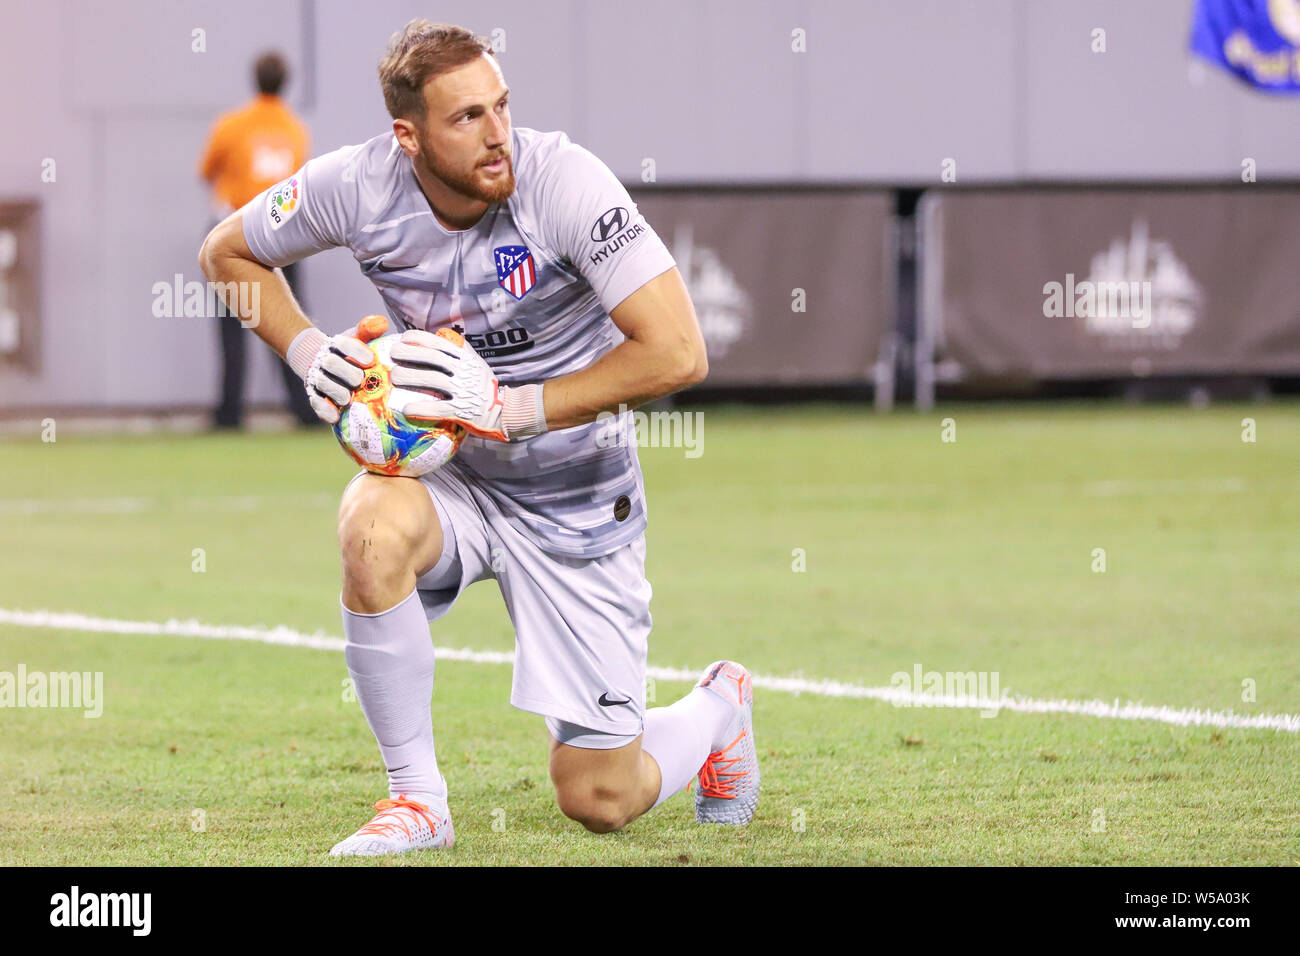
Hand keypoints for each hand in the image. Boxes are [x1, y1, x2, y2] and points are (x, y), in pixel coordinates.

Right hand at [298, 315, 387, 424]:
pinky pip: (315, 401)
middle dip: (347, 373)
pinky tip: (335, 416)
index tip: (370, 361)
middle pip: (331, 363)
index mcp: (336, 344)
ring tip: (349, 399)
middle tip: (360, 381)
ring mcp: (317, 377)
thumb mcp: (357, 338)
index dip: (357, 351)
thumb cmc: (347, 352)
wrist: (319, 360)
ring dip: (336, 391)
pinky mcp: (314, 394)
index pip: (345, 343)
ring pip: (322, 382)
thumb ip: (369, 330)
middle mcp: (324, 359)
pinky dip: (324, 410)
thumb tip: (382, 322)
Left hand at [389, 328, 508, 440]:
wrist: (504, 411)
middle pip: (433, 358)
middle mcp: (464, 372)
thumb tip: (443, 335)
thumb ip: (462, 350)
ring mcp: (464, 391)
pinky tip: (406, 409)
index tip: (403, 338)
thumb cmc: (486, 387)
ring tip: (394, 378)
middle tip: (392, 355)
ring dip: (411, 377)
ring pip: (433, 380)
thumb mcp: (477, 364)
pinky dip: (421, 408)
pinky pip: (439, 408)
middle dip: (410, 354)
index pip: (440, 343)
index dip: (419, 338)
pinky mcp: (463, 411)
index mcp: (466, 359)